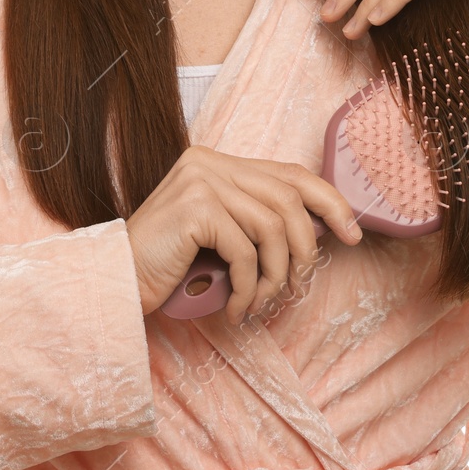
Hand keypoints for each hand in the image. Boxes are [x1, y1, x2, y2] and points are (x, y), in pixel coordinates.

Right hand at [125, 145, 362, 323]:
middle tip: (298, 288)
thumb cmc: (169, 266)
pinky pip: (246, 251)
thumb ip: (255, 221)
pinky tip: (238, 308)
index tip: (352, 234)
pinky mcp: (195, 206)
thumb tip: (320, 230)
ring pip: (273, 228)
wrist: (116, 282)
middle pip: (288, 199)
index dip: (329, 202)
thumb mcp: (221, 237)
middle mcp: (210, 161)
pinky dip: (250, 288)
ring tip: (262, 303)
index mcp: (218, 161)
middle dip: (305, 249)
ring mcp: (201, 179)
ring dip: (276, 276)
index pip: (290, 173)